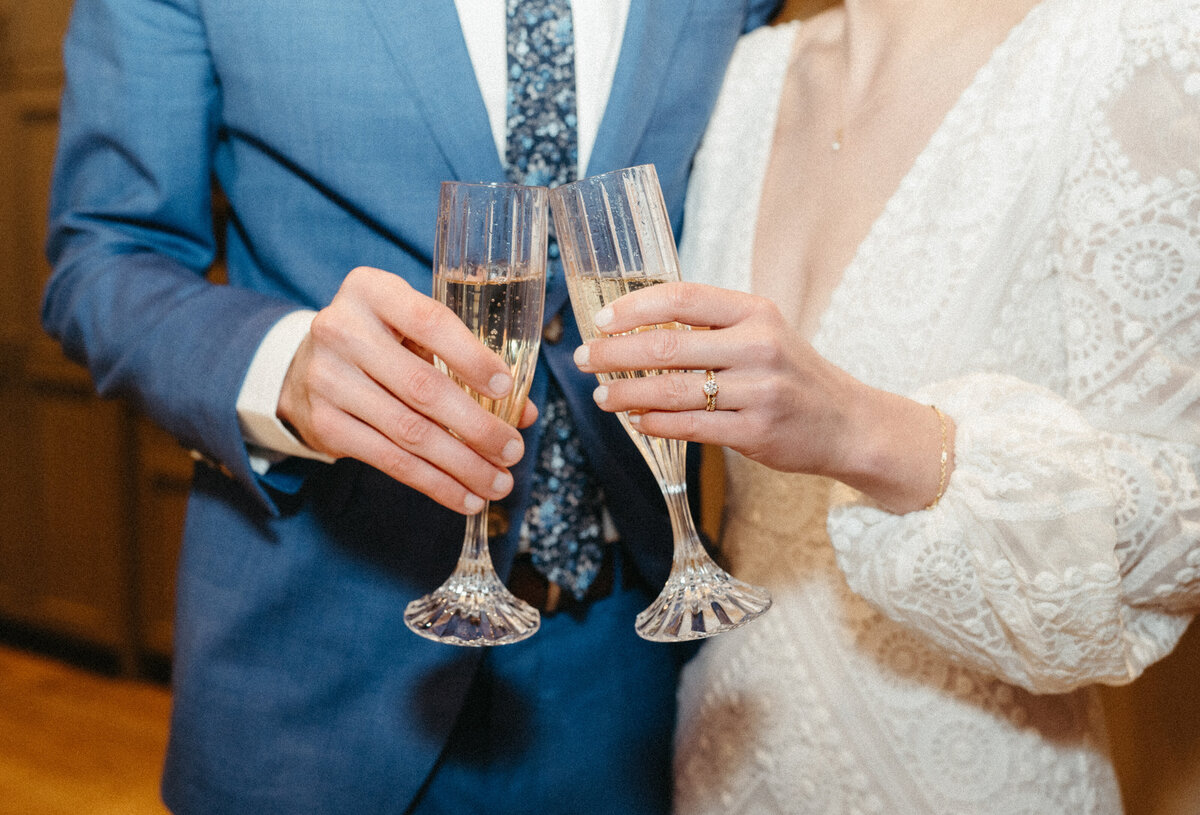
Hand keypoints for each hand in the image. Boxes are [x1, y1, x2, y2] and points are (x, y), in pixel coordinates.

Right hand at [277, 266, 537, 513]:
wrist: (307, 368)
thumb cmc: (381, 343)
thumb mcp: (414, 332)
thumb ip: (466, 359)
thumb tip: (523, 412)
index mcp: (371, 291)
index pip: (429, 321)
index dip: (471, 357)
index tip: (505, 388)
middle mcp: (342, 330)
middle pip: (422, 386)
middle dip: (476, 426)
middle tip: (513, 451)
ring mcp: (328, 378)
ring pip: (409, 431)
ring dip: (461, 464)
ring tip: (498, 482)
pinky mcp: (324, 423)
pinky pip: (389, 460)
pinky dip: (433, 483)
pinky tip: (464, 497)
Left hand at [573, 281, 949, 512]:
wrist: (846, 423)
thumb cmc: (791, 374)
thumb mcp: (761, 333)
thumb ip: (710, 327)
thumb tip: (637, 327)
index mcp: (755, 311)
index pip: (681, 297)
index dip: (634, 308)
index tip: (601, 320)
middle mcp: (758, 346)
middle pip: (668, 346)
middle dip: (615, 353)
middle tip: (584, 359)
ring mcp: (759, 390)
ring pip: (674, 390)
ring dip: (627, 393)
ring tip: (602, 395)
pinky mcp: (755, 431)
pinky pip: (691, 426)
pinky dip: (656, 423)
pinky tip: (636, 420)